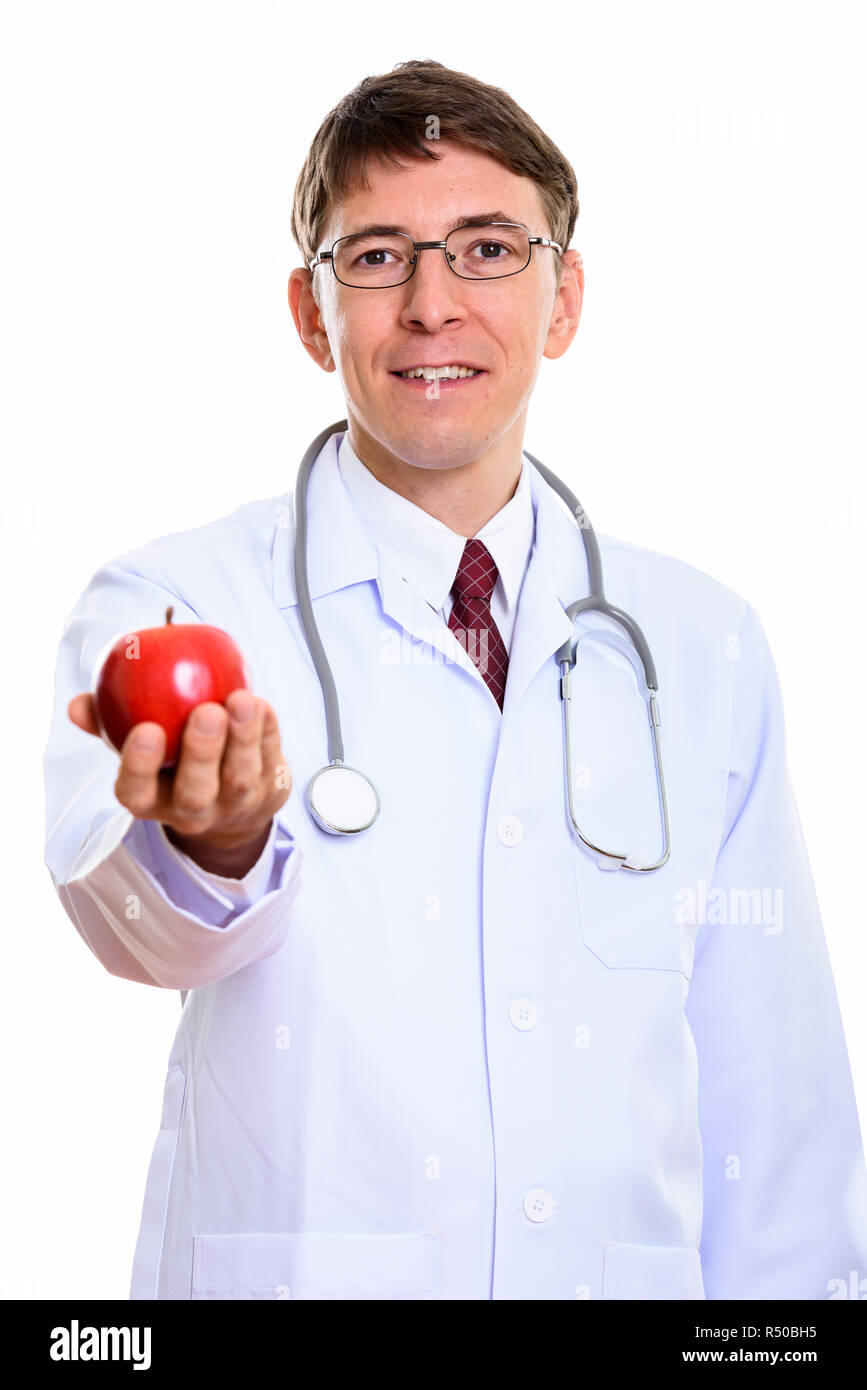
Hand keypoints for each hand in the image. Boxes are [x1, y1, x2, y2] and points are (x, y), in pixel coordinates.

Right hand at [67, 689, 291, 875]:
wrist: (231, 806)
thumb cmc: (174, 766)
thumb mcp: (140, 748)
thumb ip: (109, 723)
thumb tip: (79, 705)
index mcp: (152, 800)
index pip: (137, 792)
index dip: (139, 766)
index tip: (145, 731)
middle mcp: (193, 810)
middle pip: (195, 792)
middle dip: (201, 751)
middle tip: (205, 712)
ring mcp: (234, 805)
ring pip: (239, 778)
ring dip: (243, 738)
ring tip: (242, 701)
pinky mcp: (270, 793)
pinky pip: (271, 762)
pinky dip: (268, 733)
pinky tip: (262, 706)